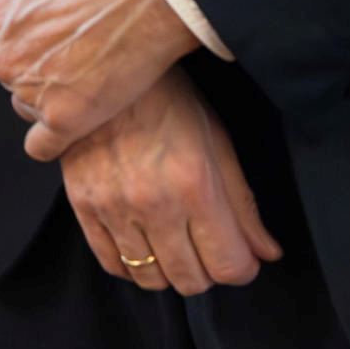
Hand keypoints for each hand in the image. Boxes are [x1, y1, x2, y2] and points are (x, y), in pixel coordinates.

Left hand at [0, 0, 199, 160]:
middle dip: (31, 66)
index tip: (42, 37)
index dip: (17, 38)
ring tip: (83, 76)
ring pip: (25, 106)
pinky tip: (72, 123)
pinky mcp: (64, 120)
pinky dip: (52, 140)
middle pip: (7, 74)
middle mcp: (4, 61)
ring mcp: (32, 93)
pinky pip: (41, 146)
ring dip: (47, 97)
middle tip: (68, 53)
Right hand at [57, 68, 281, 294]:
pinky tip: (143, 244)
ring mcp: (113, 206)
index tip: (240, 257)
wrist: (103, 68)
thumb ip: (242, 204)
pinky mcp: (82, 204)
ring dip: (169, 270)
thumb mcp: (217, 142)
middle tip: (207, 248)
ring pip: (151, 278)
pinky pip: (112, 263)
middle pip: (190, 280)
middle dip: (208, 271)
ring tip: (175, 245)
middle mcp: (153, 202)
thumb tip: (266, 252)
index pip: (228, 266)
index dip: (242, 268)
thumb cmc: (168, 100)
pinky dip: (132, 265)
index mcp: (195, 185)